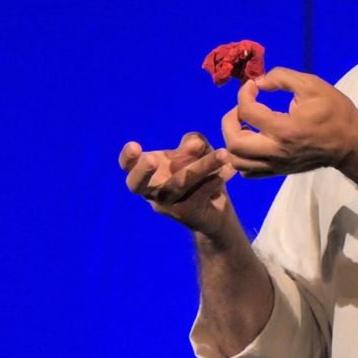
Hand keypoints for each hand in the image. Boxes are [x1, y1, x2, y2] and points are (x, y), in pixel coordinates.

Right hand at [119, 132, 236, 235]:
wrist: (216, 208)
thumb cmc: (199, 173)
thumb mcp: (196, 154)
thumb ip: (194, 143)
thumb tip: (196, 143)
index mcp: (148, 174)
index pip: (129, 168)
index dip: (127, 159)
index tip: (134, 145)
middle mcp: (152, 191)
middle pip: (137, 185)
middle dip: (142, 172)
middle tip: (151, 159)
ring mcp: (168, 205)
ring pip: (180, 183)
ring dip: (202, 166)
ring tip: (223, 153)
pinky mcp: (187, 214)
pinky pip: (200, 194)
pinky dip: (216, 179)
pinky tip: (230, 170)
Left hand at [222, 67, 357, 177]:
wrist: (351, 144)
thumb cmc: (335, 112)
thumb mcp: (313, 85)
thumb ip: (282, 77)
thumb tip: (259, 81)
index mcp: (285, 129)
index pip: (247, 111)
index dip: (245, 93)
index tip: (254, 85)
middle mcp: (276, 150)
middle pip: (234, 142)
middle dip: (229, 120)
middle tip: (242, 108)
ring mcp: (276, 164)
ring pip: (236, 162)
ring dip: (232, 140)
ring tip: (244, 126)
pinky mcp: (278, 171)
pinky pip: (247, 172)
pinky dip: (241, 157)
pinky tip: (251, 142)